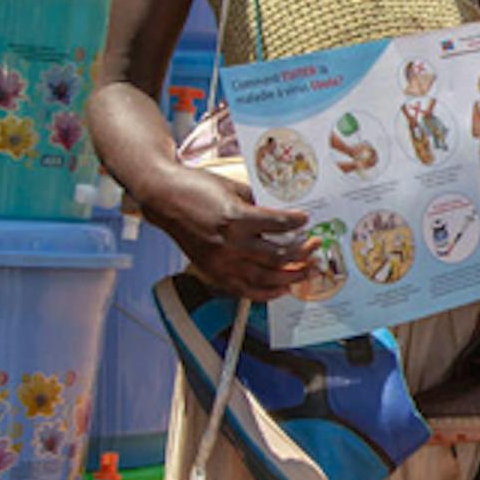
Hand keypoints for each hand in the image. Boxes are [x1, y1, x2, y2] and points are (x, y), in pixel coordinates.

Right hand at [143, 165, 310, 303]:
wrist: (165, 199)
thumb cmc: (195, 187)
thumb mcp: (232, 187)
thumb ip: (257, 203)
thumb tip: (283, 214)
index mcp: (235, 218)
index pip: (278, 224)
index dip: (297, 223)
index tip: (306, 220)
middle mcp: (229, 244)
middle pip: (277, 256)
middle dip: (302, 253)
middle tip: (315, 246)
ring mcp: (221, 262)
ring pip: (265, 278)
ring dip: (291, 276)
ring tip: (308, 271)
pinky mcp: (214, 272)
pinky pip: (245, 290)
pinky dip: (267, 292)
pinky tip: (283, 287)